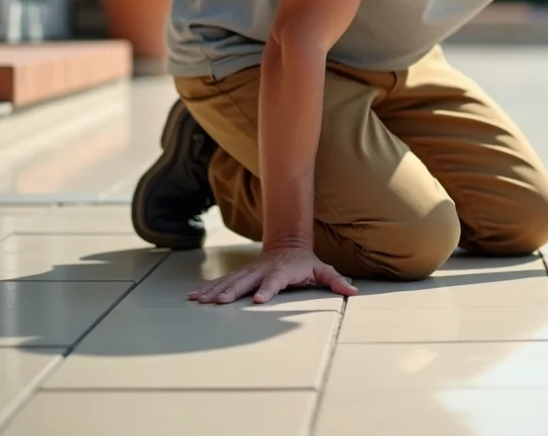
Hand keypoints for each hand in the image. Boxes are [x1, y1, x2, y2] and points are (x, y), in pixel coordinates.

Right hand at [188, 245, 359, 304]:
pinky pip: (222, 282)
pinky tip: (194, 297)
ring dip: (214, 291)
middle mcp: (262, 271)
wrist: (288, 244)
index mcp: (282, 272)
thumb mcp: (323, 270)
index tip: (257, 300)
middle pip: (245, 281)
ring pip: (229, 281)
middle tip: (218, 303)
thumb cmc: (307, 263)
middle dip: (231, 292)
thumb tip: (354, 291)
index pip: (274, 282)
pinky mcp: (240, 275)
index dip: (267, 290)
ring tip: (199, 301)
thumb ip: (336, 281)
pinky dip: (208, 288)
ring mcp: (249, 272)